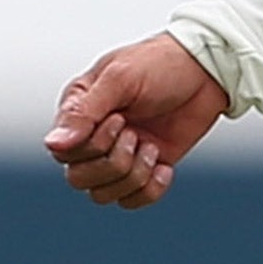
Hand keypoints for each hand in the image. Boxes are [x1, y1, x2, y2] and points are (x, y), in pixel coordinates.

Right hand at [45, 34, 230, 209]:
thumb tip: (53, 144)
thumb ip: (86, 111)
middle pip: (79, 179)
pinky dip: (149, 190)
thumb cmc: (162, 63)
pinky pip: (133, 200)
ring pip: (104, 194)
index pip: (62, 152)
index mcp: (80, 112)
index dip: (91, 145)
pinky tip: (164, 167)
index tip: (120, 118)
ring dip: (133, 174)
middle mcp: (95, 137)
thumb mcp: (121, 77)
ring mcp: (121, 154)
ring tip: (152, 146)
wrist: (209, 69)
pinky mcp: (147, 167)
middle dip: (113, 162)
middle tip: (135, 134)